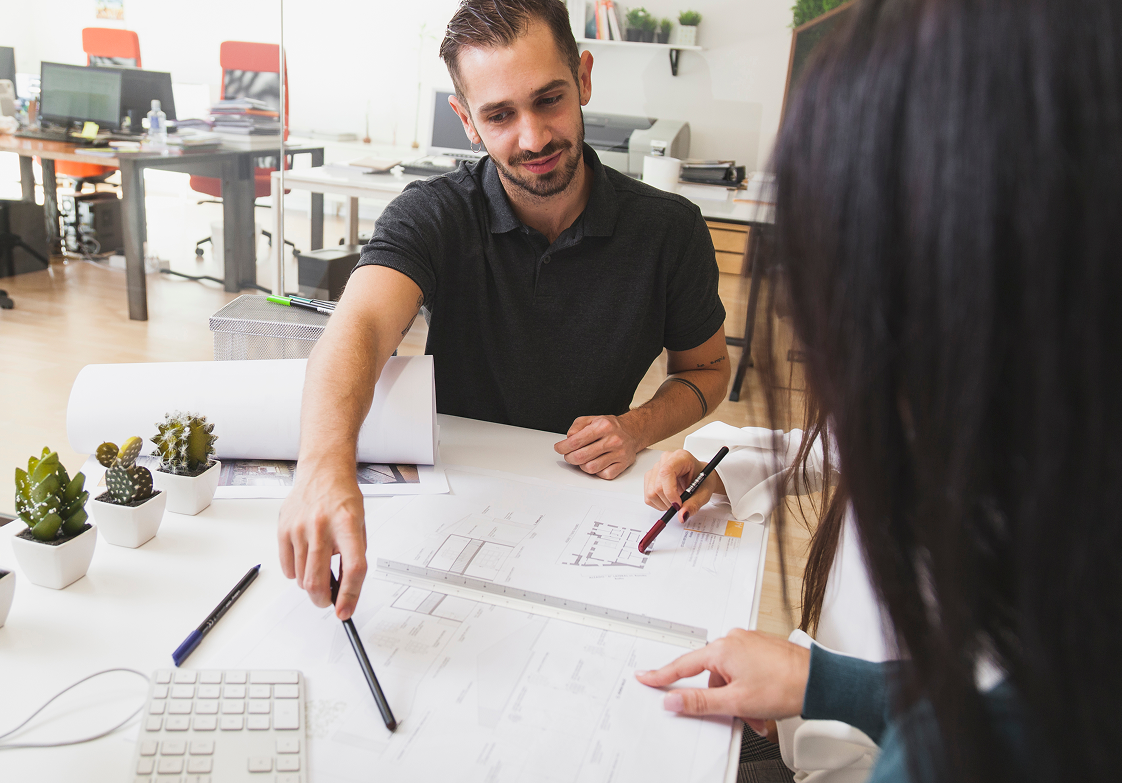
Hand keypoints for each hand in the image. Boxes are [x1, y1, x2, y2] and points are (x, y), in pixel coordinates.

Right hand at [278, 460, 367, 619]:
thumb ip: (353, 557)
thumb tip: (343, 591)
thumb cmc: (343, 499)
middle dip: (323, 600)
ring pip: (301, 578)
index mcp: (348, 525)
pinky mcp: (283, 530)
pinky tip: (306, 560)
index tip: (345, 611)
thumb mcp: (359, 526)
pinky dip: (297, 573)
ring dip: (310, 585)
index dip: (349, 596)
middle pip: (318, 580)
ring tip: (319, 571)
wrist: (323, 473)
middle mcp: (322, 526)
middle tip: (327, 601)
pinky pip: (288, 567)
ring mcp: (300, 528)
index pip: (352, 569)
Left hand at [554, 415, 641, 479]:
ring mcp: (619, 453)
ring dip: (582, 465)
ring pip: (591, 468)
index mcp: (603, 426)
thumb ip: (577, 426)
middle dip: (569, 458)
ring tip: (582, 459)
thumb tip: (568, 439)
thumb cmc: (610, 426)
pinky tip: (595, 463)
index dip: (563, 447)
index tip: (559, 448)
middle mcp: (613, 440)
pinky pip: (603, 474)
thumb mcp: (592, 419)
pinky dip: (596, 471)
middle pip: (581, 457)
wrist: (633, 431)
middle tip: (568, 455)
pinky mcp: (623, 464)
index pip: (576, 441)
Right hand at [635, 630, 809, 734]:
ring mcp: (749, 643)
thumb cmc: (784, 685)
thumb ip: (700, 702)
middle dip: (722, 700)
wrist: (818, 681)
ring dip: (739, 699)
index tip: (646, 677)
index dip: (662, 676)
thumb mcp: (736, 701)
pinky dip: (749, 691)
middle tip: (735, 715)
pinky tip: (762, 705)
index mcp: (722, 649)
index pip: (683, 665)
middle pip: (711, 676)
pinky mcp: (762, 649)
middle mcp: (734, 640)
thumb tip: (674, 700)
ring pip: (730, 677)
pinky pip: (745, 672)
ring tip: (757, 715)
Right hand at [644, 449, 724, 521]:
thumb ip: (693, 504)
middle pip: (657, 486)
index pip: (666, 472)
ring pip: (651, 493)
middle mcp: (665, 459)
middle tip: (680, 505)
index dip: (670, 492)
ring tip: (675, 501)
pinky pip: (648, 496)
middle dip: (668, 502)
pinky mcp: (650, 477)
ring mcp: (656, 467)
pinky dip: (658, 503)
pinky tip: (668, 499)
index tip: (678, 505)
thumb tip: (682, 516)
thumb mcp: (704, 494)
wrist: (699, 478)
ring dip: (663, 504)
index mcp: (681, 457)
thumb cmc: (702, 481)